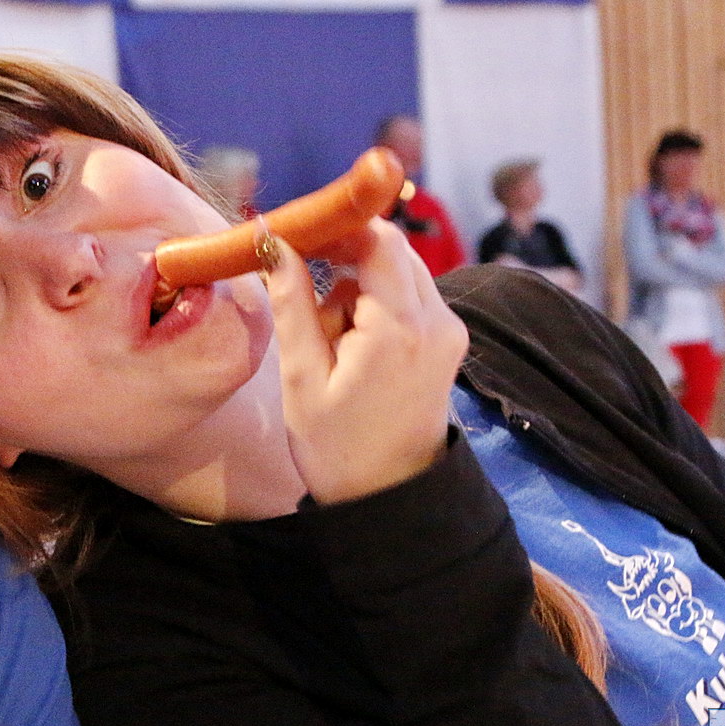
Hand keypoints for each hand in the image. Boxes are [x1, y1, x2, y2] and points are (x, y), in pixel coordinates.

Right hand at [262, 218, 467, 504]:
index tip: (297, 234)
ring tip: (325, 332)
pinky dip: (376, 302)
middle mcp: (437, 321)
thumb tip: (275, 243)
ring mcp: (449, 331)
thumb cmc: (337, 448)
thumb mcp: (302, 377)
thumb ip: (292, 303)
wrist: (390, 500)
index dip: (338, 225)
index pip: (379, 239)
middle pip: (391, 249)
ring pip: (398, 270)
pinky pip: (409, 296)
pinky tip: (349, 340)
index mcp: (400, 328)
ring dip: (359, 282)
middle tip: (299, 279)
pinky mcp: (448, 342)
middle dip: (344, 254)